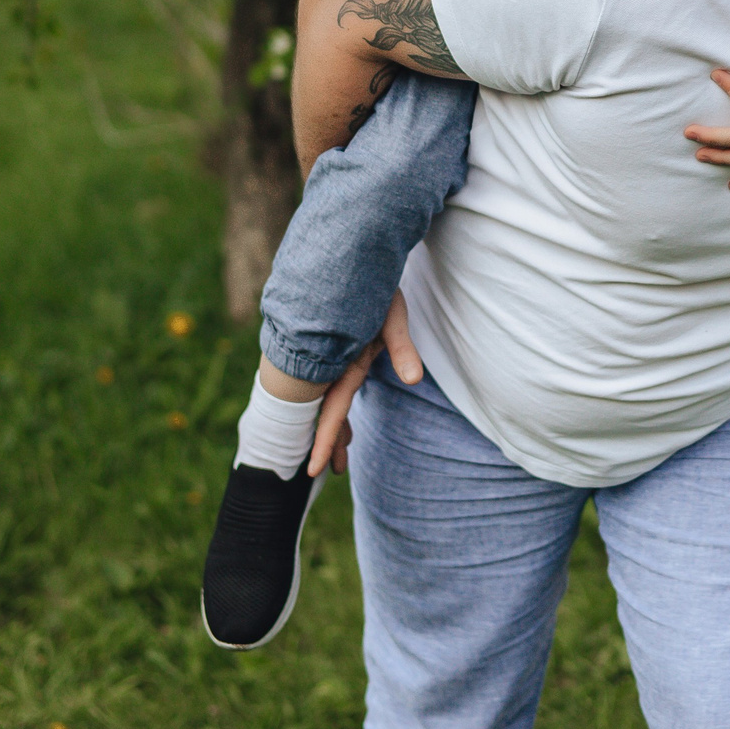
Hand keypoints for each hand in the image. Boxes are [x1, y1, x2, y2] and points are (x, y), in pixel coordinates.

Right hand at [307, 291, 423, 476]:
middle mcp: (337, 361)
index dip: (326, 440)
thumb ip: (401, 347)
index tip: (315, 469)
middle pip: (328, 410)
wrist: (361, 254)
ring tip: (339, 460)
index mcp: (345, 359)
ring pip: (331, 400)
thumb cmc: (379, 285)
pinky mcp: (346, 349)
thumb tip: (414, 382)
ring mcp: (339, 356)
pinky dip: (337, 407)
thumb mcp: (392, 313)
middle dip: (328, 442)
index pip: (332, 409)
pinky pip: (336, 385)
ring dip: (335, 427)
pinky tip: (343, 423)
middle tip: (324, 474)